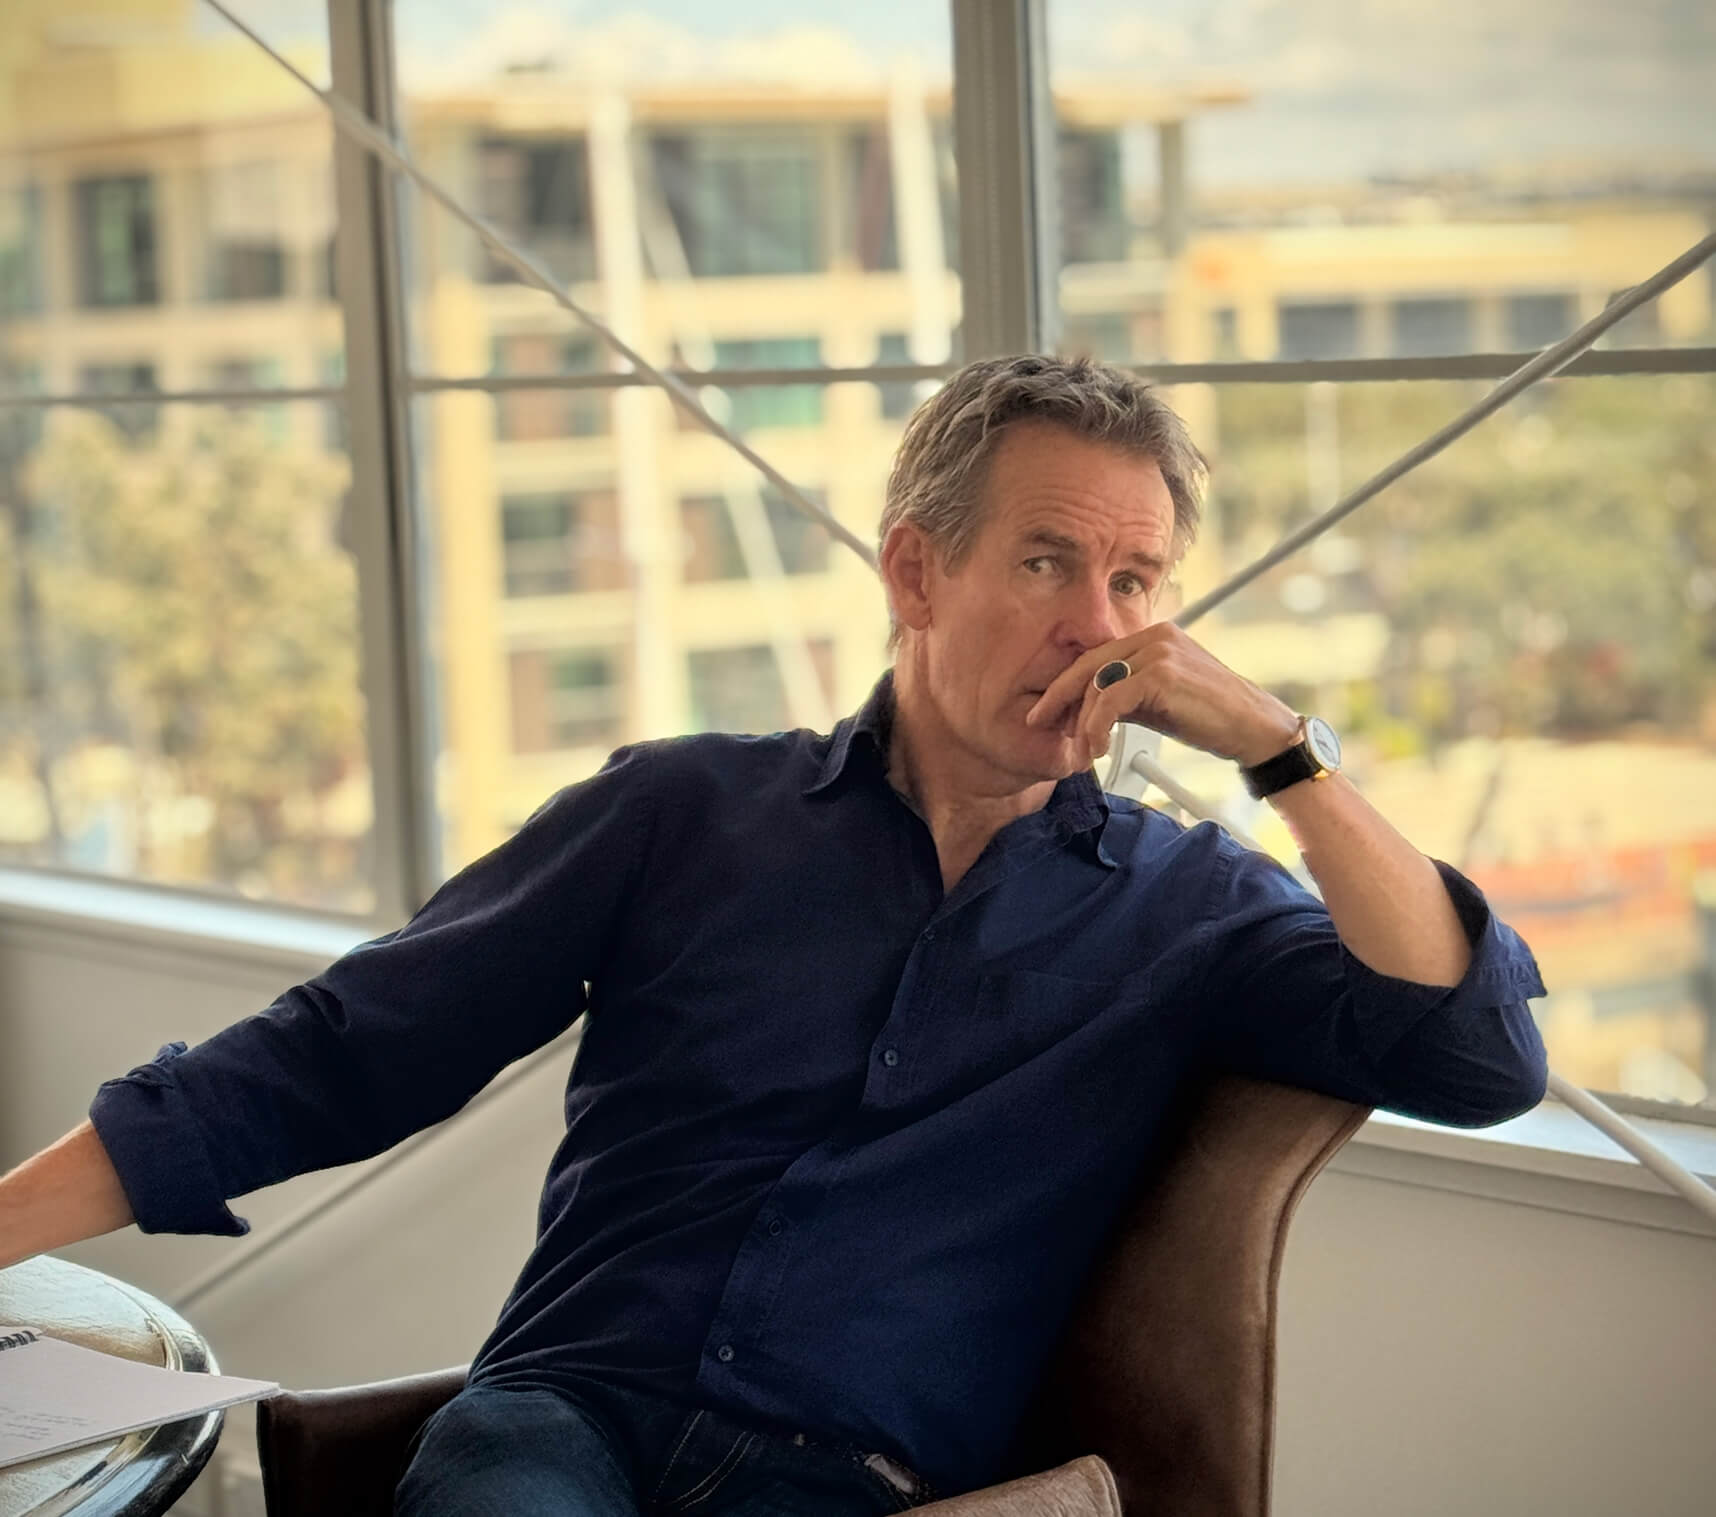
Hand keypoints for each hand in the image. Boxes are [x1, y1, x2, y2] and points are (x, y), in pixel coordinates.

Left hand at [1023, 624, 1301, 775]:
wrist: (1253, 729)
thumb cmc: (1210, 718)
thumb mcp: (1157, 701)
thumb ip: (1124, 695)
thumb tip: (1085, 709)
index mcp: (1153, 636)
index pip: (1095, 657)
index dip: (1066, 686)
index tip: (1046, 711)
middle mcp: (1155, 635)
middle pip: (1087, 663)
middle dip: (1057, 697)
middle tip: (1038, 724)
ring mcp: (1159, 651)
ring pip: (1096, 685)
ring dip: (1081, 723)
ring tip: (1081, 752)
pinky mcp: (1162, 673)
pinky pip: (1110, 700)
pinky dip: (1096, 727)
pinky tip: (1098, 748)